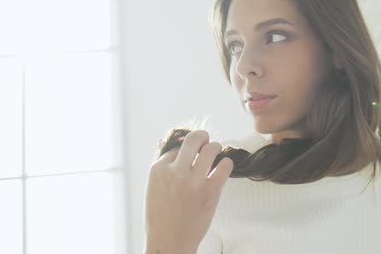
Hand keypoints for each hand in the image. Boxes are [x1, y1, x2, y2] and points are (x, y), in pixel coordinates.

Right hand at [144, 130, 233, 252]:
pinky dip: (226, 163)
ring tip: (215, 152)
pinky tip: (224, 166)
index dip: (184, 152)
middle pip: (193, 139)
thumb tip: (181, 150)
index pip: (176, 148)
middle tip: (206, 140)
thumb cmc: (162, 217)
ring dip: (215, 147)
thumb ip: (166, 169)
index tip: (189, 158)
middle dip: (202, 136)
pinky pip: (225, 165)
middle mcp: (175, 172)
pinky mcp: (210, 192)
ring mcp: (193, 182)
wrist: (170, 243)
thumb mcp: (154, 188)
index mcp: (158, 170)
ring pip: (211, 149)